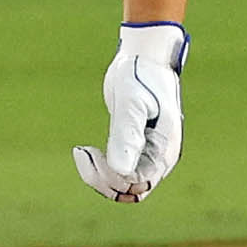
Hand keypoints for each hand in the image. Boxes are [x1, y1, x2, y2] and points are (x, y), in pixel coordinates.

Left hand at [73, 23, 187, 201]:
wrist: (143, 56)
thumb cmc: (140, 74)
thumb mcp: (132, 103)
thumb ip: (127, 135)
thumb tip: (120, 170)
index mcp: (164, 150)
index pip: (137, 183)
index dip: (112, 177)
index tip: (91, 151)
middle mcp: (159, 157)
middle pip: (131, 191)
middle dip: (104, 180)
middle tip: (83, 152)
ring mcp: (148, 154)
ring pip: (124, 186)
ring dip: (100, 177)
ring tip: (82, 153)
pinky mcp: (134, 147)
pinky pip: (119, 173)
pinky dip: (100, 168)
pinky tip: (85, 150)